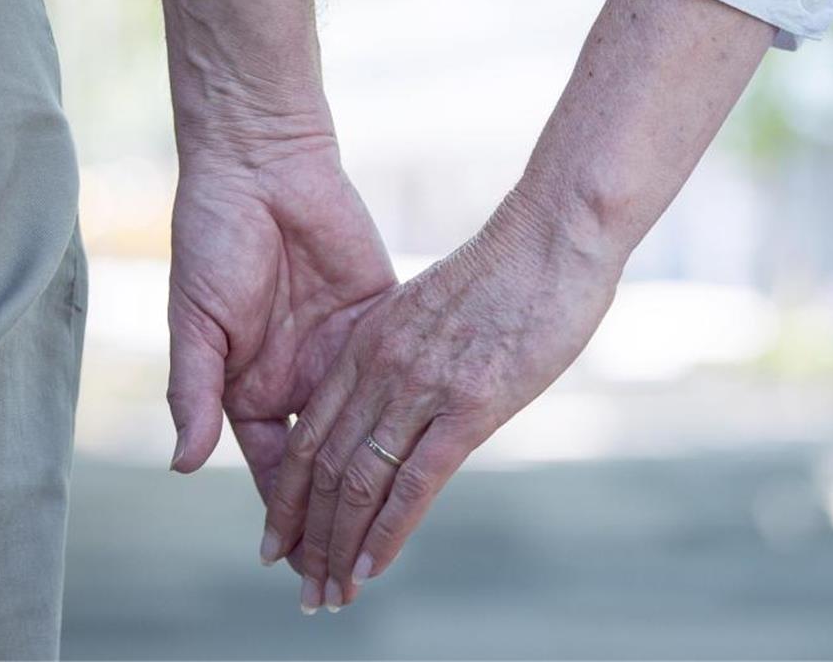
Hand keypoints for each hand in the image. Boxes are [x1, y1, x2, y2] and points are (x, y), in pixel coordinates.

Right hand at [166, 138, 396, 571]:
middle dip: (332, 517)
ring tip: (389, 534)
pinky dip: (412, 412)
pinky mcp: (381, 317)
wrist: (263, 165)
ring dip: (378, 478)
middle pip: (325, 463)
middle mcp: (299, 376)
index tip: (295, 566)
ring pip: (367, 429)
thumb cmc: (213, 237)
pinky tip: (431, 453)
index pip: (272, 467)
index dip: (284, 515)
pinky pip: (398, 375)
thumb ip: (196, 391)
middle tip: (343, 576)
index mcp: (249, 383)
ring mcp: (342, 350)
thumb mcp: (197, 320)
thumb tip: (184, 466)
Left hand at [261, 188, 622, 610]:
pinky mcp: (468, 405)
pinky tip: (369, 569)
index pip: (309, 434)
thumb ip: (405, 354)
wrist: (552, 235)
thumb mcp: (431, 309)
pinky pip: (412, 483)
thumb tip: (404, 397)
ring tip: (326, 596)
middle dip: (305, 534)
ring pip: (357, 483)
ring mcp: (419, 387)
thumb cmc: (505, 272)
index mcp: (365, 342)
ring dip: (337, 547)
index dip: (289, 494)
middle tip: (300, 587)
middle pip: (321, 467)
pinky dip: (384, 533)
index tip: (280, 534)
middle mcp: (379, 367)